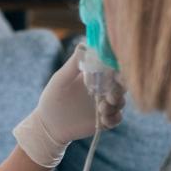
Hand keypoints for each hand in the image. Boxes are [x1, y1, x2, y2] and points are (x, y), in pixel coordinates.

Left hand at [13, 44, 125, 167]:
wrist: (49, 125)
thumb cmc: (52, 98)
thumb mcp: (60, 80)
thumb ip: (73, 64)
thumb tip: (84, 44)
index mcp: (93, 75)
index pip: (112, 68)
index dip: (118, 70)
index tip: (117, 74)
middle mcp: (101, 88)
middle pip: (121, 84)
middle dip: (120, 89)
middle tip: (111, 95)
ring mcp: (104, 104)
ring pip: (121, 101)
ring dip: (116, 104)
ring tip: (101, 109)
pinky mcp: (104, 120)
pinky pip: (117, 118)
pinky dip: (114, 118)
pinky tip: (103, 119)